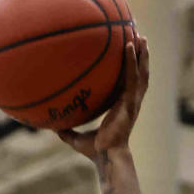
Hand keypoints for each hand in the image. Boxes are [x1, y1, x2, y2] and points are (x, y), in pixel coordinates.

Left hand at [57, 37, 148, 159]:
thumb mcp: (76, 138)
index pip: (128, 85)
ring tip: (141, 36)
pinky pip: (132, 77)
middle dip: (141, 56)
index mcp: (121, 108)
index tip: (128, 55)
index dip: (131, 70)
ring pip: (141, 73)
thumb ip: (66, 130)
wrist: (106, 157)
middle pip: (139, 75)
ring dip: (142, 54)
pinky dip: (132, 61)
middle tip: (138, 37)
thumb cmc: (95, 151)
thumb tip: (51, 126)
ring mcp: (132, 102)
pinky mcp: (130, 102)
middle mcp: (130, 102)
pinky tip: (128, 45)